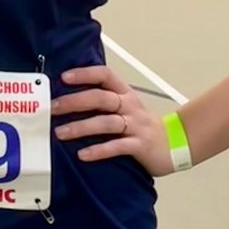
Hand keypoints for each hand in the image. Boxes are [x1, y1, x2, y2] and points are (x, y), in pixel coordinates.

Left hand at [52, 65, 172, 174]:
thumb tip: (67, 99)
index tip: (64, 77)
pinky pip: (117, 147)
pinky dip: (99, 150)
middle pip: (101, 98)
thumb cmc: (141, 125)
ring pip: (106, 123)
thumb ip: (103, 101)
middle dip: (75, 101)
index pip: (105, 75)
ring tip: (61, 133)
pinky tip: (83, 154)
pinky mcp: (140, 145)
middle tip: (53, 108)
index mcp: (124, 94)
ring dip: (81, 127)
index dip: (85, 74)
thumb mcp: (125, 107)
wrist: (175, 143)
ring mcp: (135, 126)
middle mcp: (129, 106)